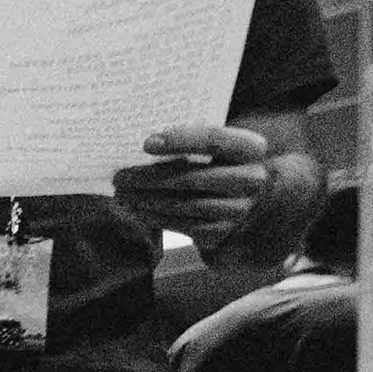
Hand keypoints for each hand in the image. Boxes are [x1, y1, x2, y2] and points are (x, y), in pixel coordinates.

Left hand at [114, 123, 273, 255]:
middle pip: (193, 177)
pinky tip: (139, 209)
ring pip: (185, 204)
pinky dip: (157, 218)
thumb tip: (147, 144)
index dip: (180, 140)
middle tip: (120, 177)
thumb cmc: (219, 161)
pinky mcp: (222, 231)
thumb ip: (192, 140)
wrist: (245, 195)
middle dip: (150, 177)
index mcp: (252, 148)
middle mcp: (251, 179)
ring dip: (148, 199)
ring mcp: (238, 209)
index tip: (146, 144)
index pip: (215, 140)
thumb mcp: (215, 145)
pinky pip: (184, 226)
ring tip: (124, 193)